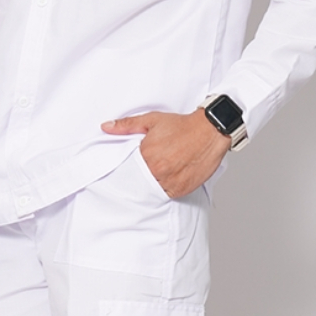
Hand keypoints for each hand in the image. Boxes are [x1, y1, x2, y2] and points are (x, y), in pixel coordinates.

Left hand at [101, 109, 229, 197]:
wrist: (209, 131)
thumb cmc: (181, 125)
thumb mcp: (151, 120)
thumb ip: (127, 125)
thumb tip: (106, 127)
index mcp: (147, 155)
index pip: (128, 168)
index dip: (127, 167)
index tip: (128, 166)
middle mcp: (157, 172)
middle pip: (139, 181)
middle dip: (139, 176)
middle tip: (144, 170)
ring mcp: (170, 183)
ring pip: (152, 190)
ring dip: (151, 184)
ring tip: (155, 174)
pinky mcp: (181, 190)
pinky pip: (166, 195)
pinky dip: (164, 189)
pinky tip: (165, 179)